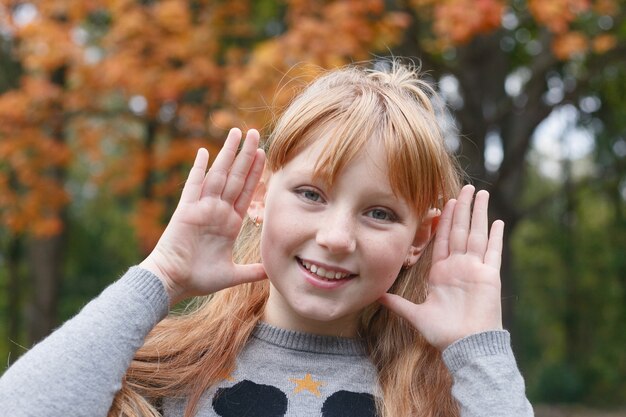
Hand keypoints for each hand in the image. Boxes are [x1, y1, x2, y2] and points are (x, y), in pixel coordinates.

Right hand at [140, 128, 266, 305]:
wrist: (173, 282)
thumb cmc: (198, 279)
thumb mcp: (232, 274)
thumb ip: (252, 271)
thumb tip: (271, 273)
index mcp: (229, 223)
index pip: (246, 191)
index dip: (255, 172)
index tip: (264, 154)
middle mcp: (217, 211)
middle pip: (236, 177)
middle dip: (246, 155)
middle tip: (255, 133)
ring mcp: (202, 208)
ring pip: (218, 175)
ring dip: (227, 154)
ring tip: (236, 133)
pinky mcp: (186, 210)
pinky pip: (194, 185)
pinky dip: (199, 168)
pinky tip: (204, 151)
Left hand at [379, 185, 503, 349]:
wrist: (465, 346)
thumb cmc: (442, 333)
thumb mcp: (415, 314)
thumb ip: (397, 303)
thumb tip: (376, 296)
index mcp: (442, 272)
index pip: (442, 239)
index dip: (443, 220)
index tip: (443, 202)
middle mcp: (459, 267)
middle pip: (460, 230)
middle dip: (462, 208)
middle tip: (465, 187)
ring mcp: (475, 270)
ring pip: (477, 234)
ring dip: (479, 214)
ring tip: (481, 193)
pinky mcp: (489, 276)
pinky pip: (493, 253)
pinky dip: (495, 237)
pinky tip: (498, 221)